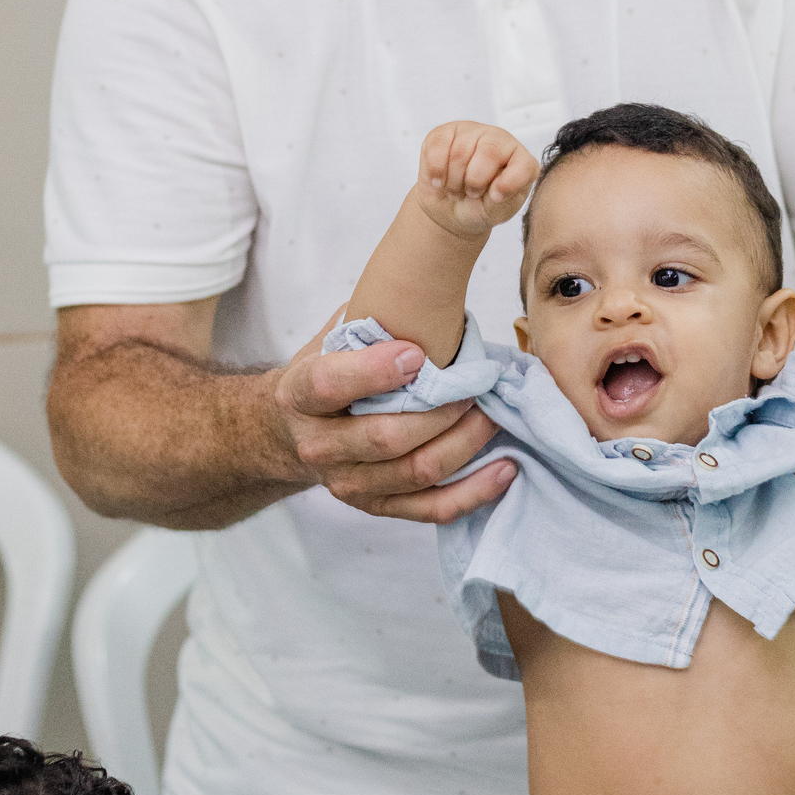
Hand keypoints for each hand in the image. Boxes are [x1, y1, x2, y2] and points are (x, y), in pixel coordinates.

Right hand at [274, 313, 516, 522]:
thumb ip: (368, 318)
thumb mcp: (331, 339)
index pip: (330, 384)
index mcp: (302, 395)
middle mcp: (320, 445)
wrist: (290, 431)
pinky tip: (504, 467)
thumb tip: (426, 285)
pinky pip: (431, 509)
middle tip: (477, 385)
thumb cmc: (326, 374)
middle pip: (386, 437)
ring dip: (465, 444)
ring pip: (416, 472)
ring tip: (495, 415)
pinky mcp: (376, 508)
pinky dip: (473, 492)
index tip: (417, 354)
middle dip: (441, 410)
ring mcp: (348, 483)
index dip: (374, 371)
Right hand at [417, 121, 540, 239]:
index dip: (508, 183)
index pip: (523, 164)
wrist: (448, 208)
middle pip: (488, 152)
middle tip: (470, 194)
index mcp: (520, 160)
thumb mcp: (496, 211)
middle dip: (474, 182)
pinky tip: (439, 180)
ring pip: (459, 152)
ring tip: (456, 189)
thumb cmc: (479, 207)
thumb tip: (496, 188)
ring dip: (453, 181)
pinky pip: (437, 147)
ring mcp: (472, 131)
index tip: (495, 197)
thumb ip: (504, 199)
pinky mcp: (444, 133)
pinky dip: (436, 171)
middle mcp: (499, 139)